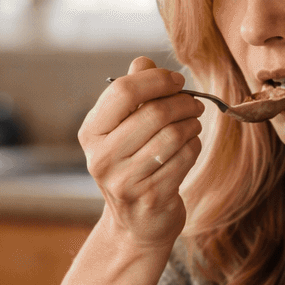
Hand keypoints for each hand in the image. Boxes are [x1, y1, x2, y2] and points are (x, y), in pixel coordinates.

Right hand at [79, 57, 205, 251]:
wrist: (135, 223)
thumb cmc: (131, 165)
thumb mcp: (122, 129)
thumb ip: (132, 93)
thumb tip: (143, 61)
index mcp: (91, 133)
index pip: (122, 91)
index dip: (156, 79)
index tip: (176, 81)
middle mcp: (102, 157)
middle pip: (153, 112)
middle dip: (181, 102)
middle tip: (193, 103)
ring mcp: (125, 180)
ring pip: (173, 135)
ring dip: (191, 124)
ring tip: (193, 123)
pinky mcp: (151, 196)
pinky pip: (184, 158)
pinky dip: (194, 146)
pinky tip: (190, 146)